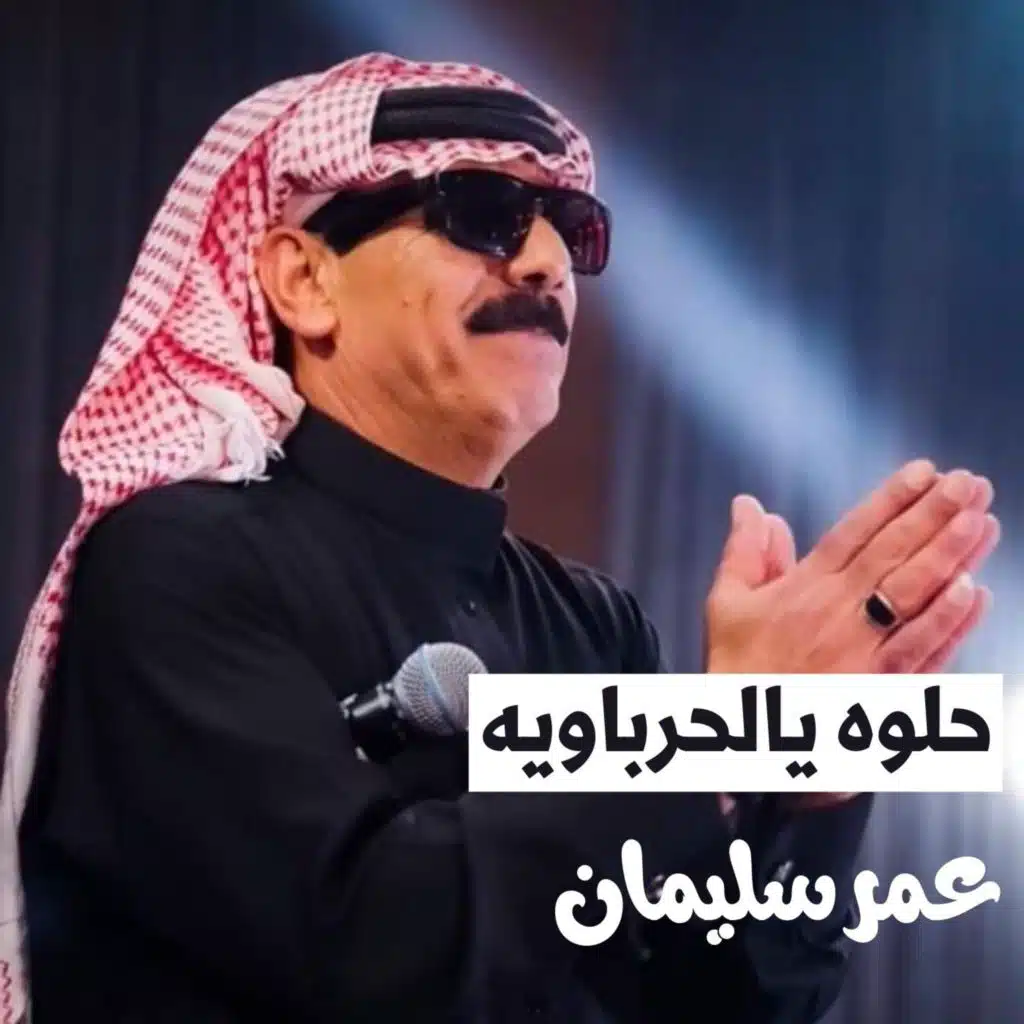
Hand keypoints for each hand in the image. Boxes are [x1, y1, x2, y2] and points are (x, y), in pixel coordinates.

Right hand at [707, 462, 996, 674]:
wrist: (746, 744)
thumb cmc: (736, 670)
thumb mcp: (726, 604)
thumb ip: (744, 551)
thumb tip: (749, 503)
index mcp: (801, 589)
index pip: (854, 534)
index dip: (890, 500)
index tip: (925, 471)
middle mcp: (837, 614)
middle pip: (892, 556)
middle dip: (934, 516)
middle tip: (968, 483)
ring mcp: (864, 653)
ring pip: (915, 598)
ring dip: (952, 558)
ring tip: (983, 521)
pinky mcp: (883, 691)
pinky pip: (924, 653)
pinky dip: (951, 624)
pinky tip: (976, 593)